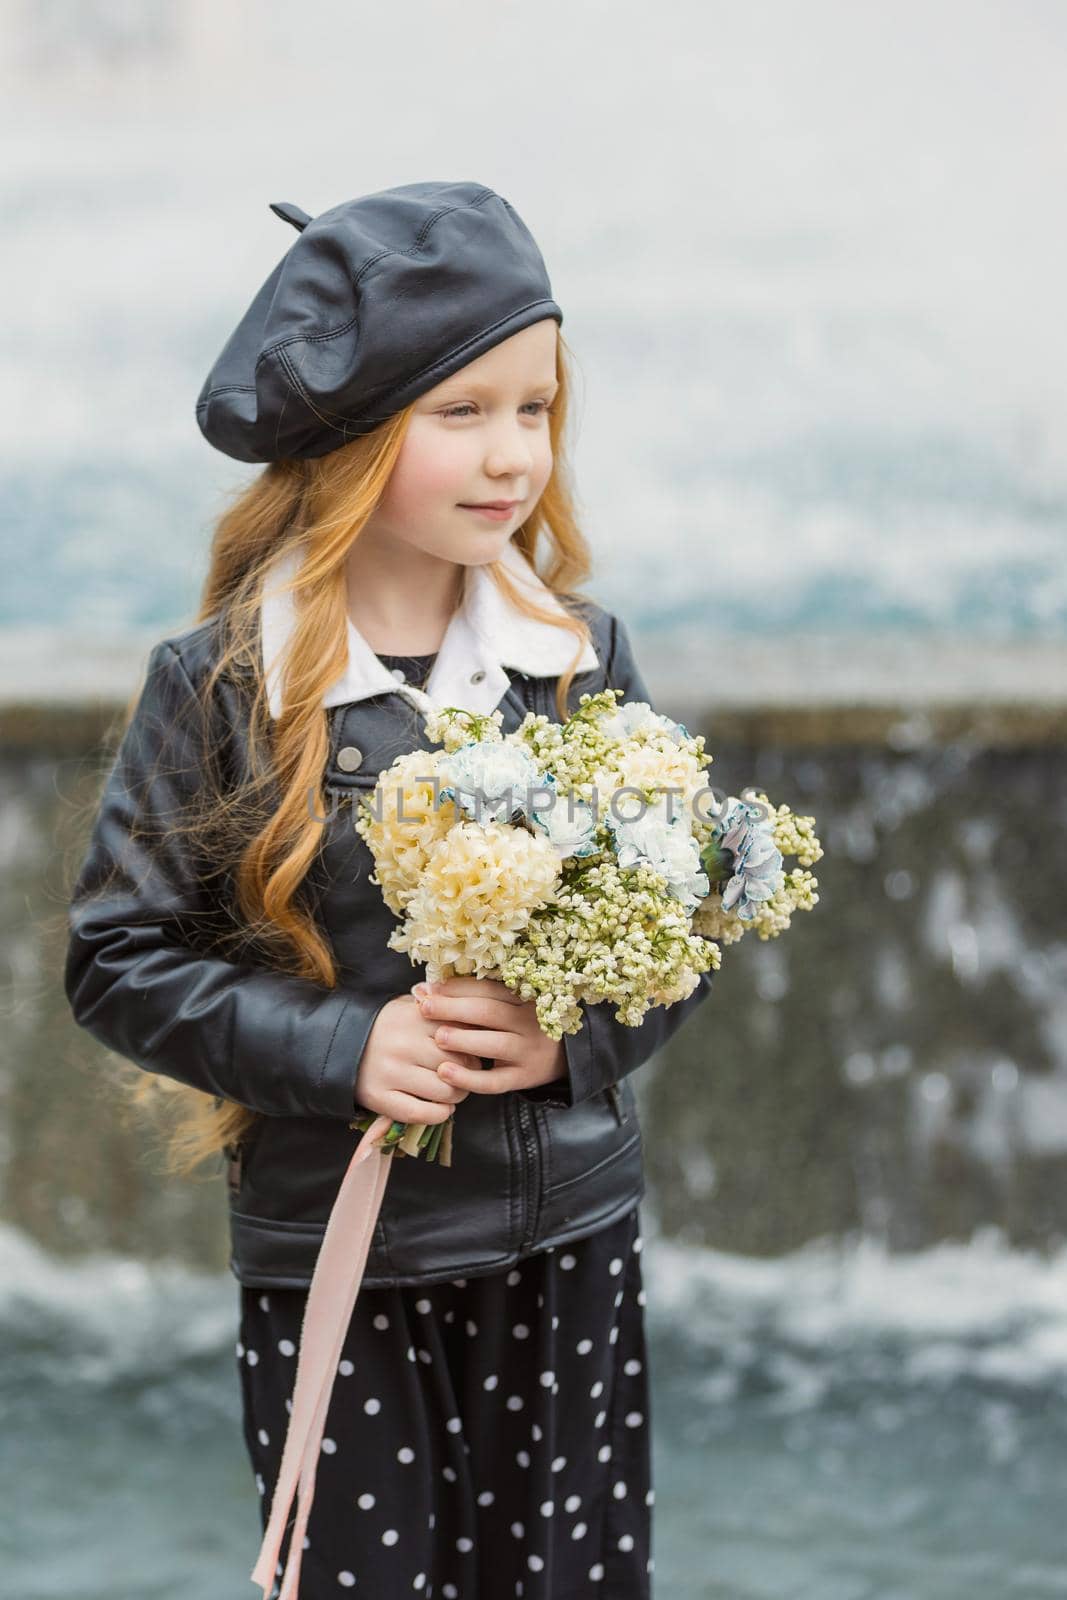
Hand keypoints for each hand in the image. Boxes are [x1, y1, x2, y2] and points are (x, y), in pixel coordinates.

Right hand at [355, 994, 482, 1125]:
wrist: (340, 1043)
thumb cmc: (386, 1026)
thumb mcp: (410, 1007)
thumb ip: (441, 1009)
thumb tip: (479, 1018)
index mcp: (414, 1017)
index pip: (461, 1035)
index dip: (474, 1048)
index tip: (473, 1053)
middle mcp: (403, 1044)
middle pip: (456, 1064)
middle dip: (469, 1073)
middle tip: (466, 1075)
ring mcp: (390, 1072)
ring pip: (443, 1091)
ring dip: (456, 1096)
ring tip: (454, 1092)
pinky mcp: (378, 1097)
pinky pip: (419, 1113)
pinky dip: (439, 1114)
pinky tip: (442, 1109)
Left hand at [412, 976, 567, 1096]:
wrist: (562, 1054)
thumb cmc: (519, 1023)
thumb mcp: (507, 1004)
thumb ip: (471, 997)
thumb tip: (423, 989)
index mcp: (523, 997)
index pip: (487, 989)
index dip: (457, 987)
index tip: (429, 987)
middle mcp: (528, 1022)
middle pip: (489, 1012)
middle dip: (453, 1008)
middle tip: (424, 1007)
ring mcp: (527, 1051)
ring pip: (494, 1044)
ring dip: (463, 1040)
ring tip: (438, 1037)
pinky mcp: (523, 1078)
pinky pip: (494, 1081)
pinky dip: (468, 1078)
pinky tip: (444, 1073)